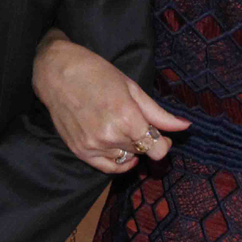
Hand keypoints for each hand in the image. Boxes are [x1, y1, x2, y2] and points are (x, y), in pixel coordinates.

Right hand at [33, 30, 189, 173]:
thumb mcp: (131, 88)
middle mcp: (110, 136)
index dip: (163, 143)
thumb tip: (184, 126)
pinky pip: (107, 168)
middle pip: (142, 151)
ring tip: (119, 126)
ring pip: (125, 158)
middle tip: (135, 121)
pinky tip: (119, 148)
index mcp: (127, 117)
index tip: (161, 134)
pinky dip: (117, 162)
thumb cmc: (95, 73)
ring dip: (128, 147)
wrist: (56, 73)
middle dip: (144, 139)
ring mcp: (93, 146)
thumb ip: (158, 113)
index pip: (157, 149)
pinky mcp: (80, 151)